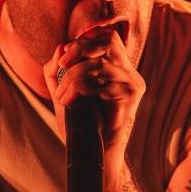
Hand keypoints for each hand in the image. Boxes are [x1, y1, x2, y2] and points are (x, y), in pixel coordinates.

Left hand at [42, 27, 145, 159]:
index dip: (84, 41)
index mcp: (118, 69)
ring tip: (61, 94)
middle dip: (79, 49)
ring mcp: (132, 83)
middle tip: (62, 64)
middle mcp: (129, 73)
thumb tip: (59, 48)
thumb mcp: (65, 91)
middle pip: (107, 41)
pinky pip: (98, 83)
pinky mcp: (130, 96)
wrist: (97, 153)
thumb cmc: (82, 124)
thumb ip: (58, 69)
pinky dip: (76, 89)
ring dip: (72, 76)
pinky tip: (68, 101)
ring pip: (98, 64)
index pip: (107, 38)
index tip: (64, 58)